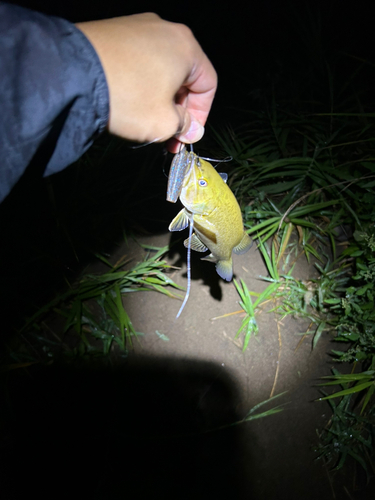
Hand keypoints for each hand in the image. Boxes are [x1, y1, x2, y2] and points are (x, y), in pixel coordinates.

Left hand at [76, 13, 216, 152]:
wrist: (73, 74)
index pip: (208, 84)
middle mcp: (165, 29)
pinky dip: (139, 83)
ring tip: (145, 120)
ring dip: (159, 98)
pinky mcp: (115, 31)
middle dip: (178, 109)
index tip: (187, 135)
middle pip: (184, 76)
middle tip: (168, 134)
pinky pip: (137, 61)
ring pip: (160, 69)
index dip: (201, 115)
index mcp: (186, 46)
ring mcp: (137, 27)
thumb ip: (184, 126)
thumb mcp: (164, 122)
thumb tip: (191, 129)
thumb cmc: (126, 96)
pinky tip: (127, 101)